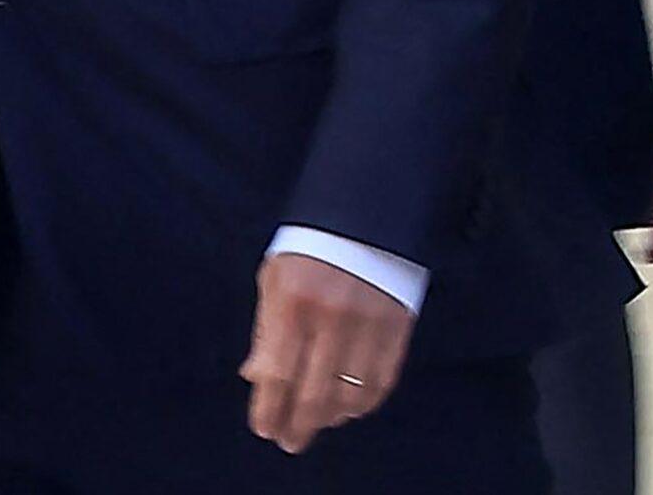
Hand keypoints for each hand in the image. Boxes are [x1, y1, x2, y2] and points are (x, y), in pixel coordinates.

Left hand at [240, 253, 414, 453]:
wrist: (367, 211)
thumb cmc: (311, 245)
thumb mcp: (276, 276)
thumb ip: (265, 329)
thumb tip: (253, 378)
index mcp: (293, 300)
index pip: (276, 374)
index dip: (269, 409)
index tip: (264, 428)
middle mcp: (331, 316)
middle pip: (312, 395)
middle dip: (298, 426)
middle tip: (290, 440)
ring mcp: (368, 324)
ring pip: (349, 397)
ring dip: (330, 418)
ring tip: (318, 422)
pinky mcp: (398, 327)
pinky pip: (381, 383)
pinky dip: (364, 404)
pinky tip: (349, 408)